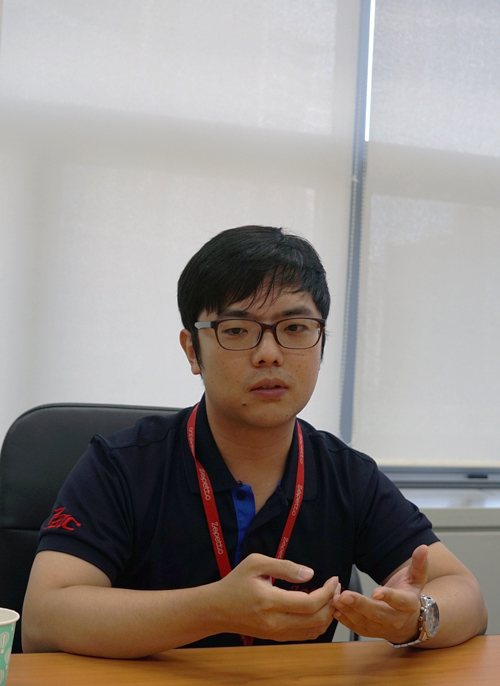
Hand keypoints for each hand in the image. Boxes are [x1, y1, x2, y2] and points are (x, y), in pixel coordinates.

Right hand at [212, 553, 338, 641]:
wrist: (217, 609)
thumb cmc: (236, 582)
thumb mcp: (256, 563)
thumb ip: (284, 566)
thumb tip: (309, 573)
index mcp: (270, 601)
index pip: (309, 604)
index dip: (327, 592)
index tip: (333, 579)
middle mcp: (275, 622)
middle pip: (316, 620)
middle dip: (332, 603)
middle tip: (336, 587)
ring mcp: (276, 633)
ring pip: (314, 631)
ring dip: (328, 614)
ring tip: (331, 597)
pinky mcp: (277, 637)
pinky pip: (305, 635)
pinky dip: (318, 624)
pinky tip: (320, 609)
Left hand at [331, 545, 428, 643]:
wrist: (407, 619)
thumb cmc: (408, 592)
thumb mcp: (416, 577)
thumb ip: (419, 563)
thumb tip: (423, 547)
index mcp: (408, 604)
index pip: (399, 601)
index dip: (388, 597)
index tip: (375, 592)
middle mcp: (396, 620)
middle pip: (377, 614)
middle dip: (360, 605)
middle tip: (344, 595)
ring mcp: (382, 628)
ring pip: (364, 622)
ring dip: (348, 611)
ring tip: (336, 599)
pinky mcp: (370, 631)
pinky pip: (356, 628)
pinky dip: (345, 620)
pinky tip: (335, 609)